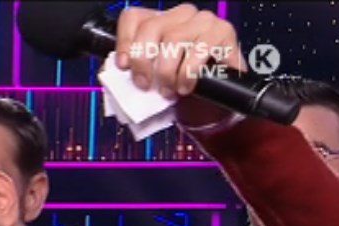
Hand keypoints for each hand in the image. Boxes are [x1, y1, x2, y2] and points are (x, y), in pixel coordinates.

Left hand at [115, 4, 245, 126]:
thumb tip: (115, 71)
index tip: (123, 66)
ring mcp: (203, 21)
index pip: (133, 17)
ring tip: (168, 90)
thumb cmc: (179, 83)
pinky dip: (187, 73)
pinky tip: (185, 86)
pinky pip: (199, 50)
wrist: (214, 97)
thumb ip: (134, 69)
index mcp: (159, 20)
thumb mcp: (152, 76)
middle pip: (151, 27)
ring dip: (166, 72)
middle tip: (145, 85)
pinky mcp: (224, 32)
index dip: (124, 42)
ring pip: (174, 39)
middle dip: (143, 61)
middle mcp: (181, 15)